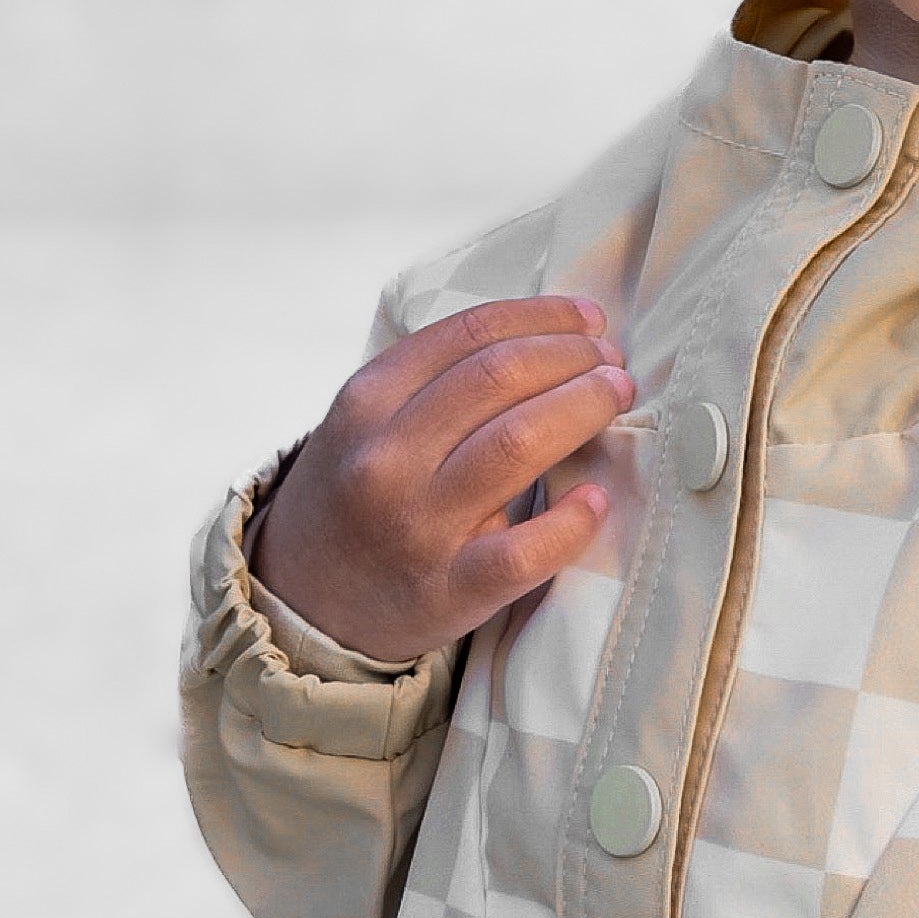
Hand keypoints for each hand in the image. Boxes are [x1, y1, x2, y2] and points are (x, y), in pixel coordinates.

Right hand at [250, 295, 634, 661]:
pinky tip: (595, 498)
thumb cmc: (358, 493)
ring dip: (583, 408)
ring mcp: (417, 526)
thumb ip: (439, 379)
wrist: (303, 599)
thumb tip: (553, 336)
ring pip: (518, 444)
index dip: (544, 318)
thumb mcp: (368, 420)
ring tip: (615, 397)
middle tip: (611, 362)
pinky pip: (521, 553)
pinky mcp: (447, 590)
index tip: (588, 320)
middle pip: (501, 378)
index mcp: (368, 400)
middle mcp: (387, 457)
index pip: (471, 334)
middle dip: (573, 357)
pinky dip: (569, 522)